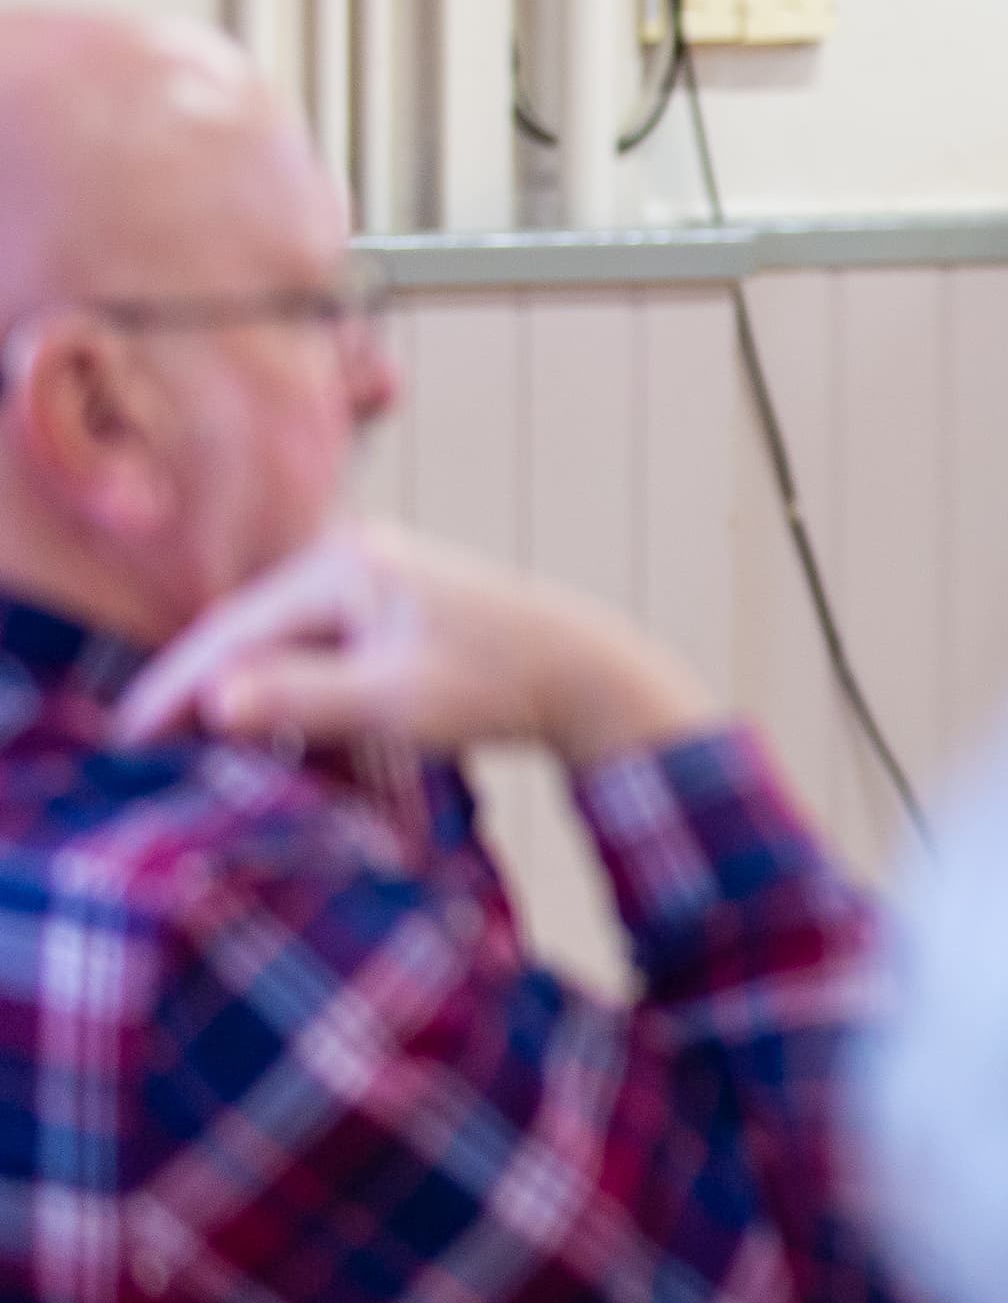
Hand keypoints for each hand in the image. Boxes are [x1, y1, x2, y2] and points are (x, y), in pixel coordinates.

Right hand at [111, 522, 717, 765]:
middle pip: (250, 631)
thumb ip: (304, 698)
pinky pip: (317, 646)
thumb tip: (213, 700)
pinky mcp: (390, 603)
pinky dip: (287, 684)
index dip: (175, 688)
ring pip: (282, 641)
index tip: (127, 739)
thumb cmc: (499, 685)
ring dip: (241, 690)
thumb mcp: (397, 701)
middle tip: (138, 746)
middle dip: (197, 688)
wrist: (584, 671)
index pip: (234, 633)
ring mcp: (372, 576)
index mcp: (345, 567)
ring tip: (183, 742)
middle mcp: (351, 556)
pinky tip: (259, 723)